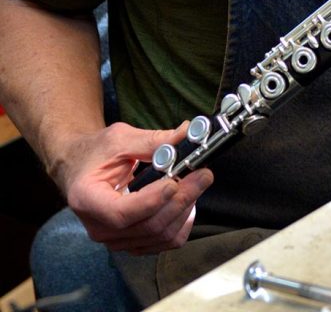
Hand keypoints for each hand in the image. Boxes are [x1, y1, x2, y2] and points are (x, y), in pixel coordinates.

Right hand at [58, 121, 213, 254]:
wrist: (81, 169)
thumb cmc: (96, 152)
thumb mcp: (119, 138)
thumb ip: (152, 140)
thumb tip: (187, 133)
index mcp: (88, 200)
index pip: (121, 212)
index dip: (152, 201)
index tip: (175, 181)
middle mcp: (100, 228)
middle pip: (148, 226)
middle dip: (180, 199)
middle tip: (203, 174)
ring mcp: (115, 240)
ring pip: (159, 236)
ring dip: (185, 209)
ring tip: (197, 182)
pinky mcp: (130, 243)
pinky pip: (162, 242)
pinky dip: (180, 223)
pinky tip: (186, 201)